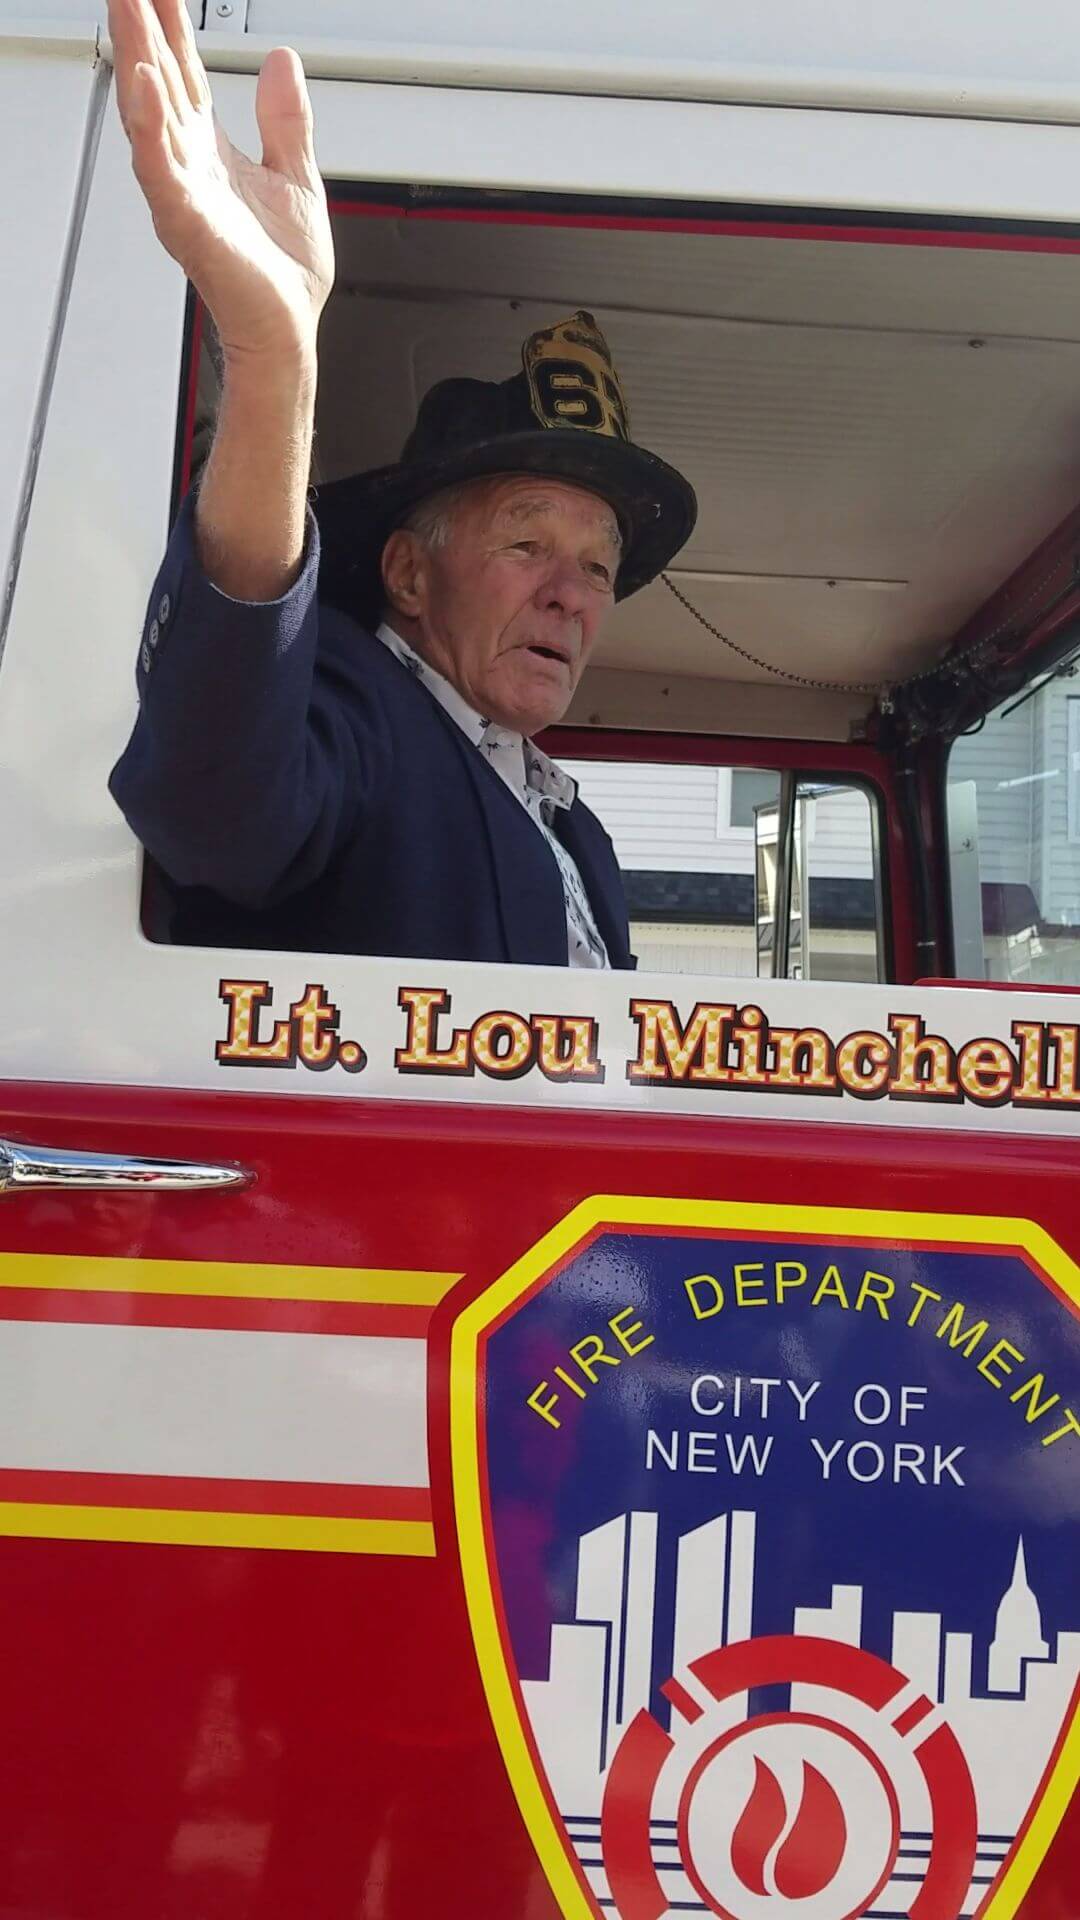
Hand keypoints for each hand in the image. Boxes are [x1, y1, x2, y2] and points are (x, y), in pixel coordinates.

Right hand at [109, 0, 333, 365]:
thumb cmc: (284, 273)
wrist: (289, 330)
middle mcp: (190, 166)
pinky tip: (143, 87)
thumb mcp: (297, 176)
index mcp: (213, 152)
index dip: (173, 28)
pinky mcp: (188, 223)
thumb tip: (282, 63)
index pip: (185, 75)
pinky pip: (161, 170)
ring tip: (126, 10)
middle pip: (159, 82)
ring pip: (151, 114)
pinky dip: (149, 128)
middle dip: (141, 29)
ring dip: (136, 60)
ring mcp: (185, 192)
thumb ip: (285, 120)